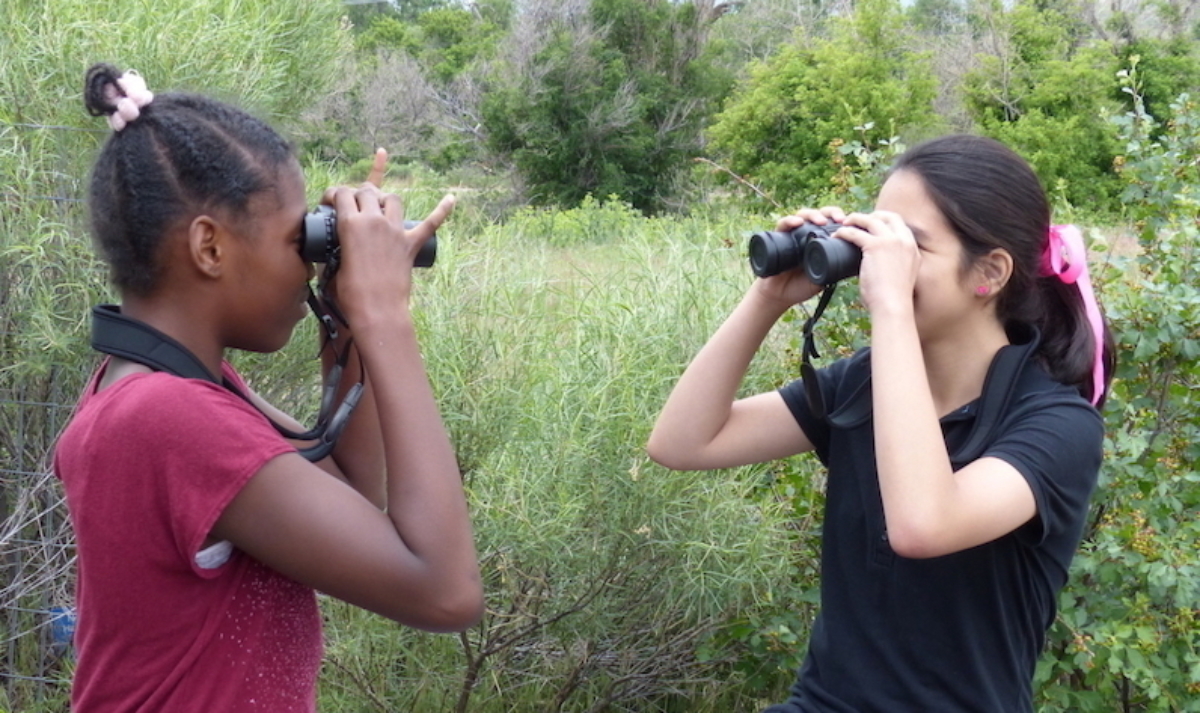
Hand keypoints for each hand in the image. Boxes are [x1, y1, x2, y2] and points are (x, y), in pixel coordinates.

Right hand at [321, 149, 454, 323]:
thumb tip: (334, 242)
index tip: (331, 202)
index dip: (334, 194)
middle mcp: (374, 221)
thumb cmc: (351, 293)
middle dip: (358, 194)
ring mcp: (395, 231)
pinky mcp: (411, 244)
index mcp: (350, 224)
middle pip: (367, 192)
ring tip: (380, 206)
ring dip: (385, 199)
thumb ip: (335, 246)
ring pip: (393, 199)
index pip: (342, 193)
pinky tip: (452, 198)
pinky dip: (442, 209)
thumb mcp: (334, 263)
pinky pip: (431, 222)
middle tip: (354, 205)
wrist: (376, 310)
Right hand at [752, 206, 843, 307]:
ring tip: (821, 221)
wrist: (780, 296)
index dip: (839, 217)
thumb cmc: (802, 286)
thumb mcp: (824, 278)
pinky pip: (782, 225)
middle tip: (839, 219)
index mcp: (819, 241)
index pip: (831, 221)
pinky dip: (789, 221)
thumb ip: (835, 271)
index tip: (848, 223)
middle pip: (819, 214)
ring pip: (803, 215)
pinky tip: (797, 222)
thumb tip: (855, 266)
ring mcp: (792, 235)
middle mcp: (805, 234)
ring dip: (813, 214)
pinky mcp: (777, 238)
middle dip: (830, 212)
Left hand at [833, 210, 919, 313]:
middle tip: (857, 220)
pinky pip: (855, 232)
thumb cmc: (894, 298)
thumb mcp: (902, 275)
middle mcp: (904, 240)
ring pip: (871, 220)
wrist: (893, 305)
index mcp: (912, 247)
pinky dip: (844, 232)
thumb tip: (878, 262)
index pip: (900, 224)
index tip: (873, 224)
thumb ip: (895, 264)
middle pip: (888, 216)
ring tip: (844, 223)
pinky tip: (837, 235)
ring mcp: (891, 241)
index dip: (885, 221)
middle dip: (872, 214)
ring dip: (856, 219)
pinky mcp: (875, 246)